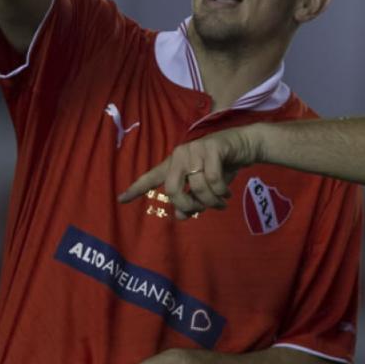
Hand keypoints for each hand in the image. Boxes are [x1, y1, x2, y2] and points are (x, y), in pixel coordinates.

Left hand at [118, 125, 262, 218]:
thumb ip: (191, 200)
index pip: (151, 177)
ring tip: (221, 203)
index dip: (136, 189)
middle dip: (188, 205)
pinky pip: (213, 179)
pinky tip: (227, 193)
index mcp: (174, 163)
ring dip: (211, 201)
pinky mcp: (211, 147)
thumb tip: (180, 216)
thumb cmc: (221, 166)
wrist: (244, 146)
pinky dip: (221, 191)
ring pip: (197, 186)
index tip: (120, 200)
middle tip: (201, 210)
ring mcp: (195, 149)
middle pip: (173, 189)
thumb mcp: (204, 187)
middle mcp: (180, 155)